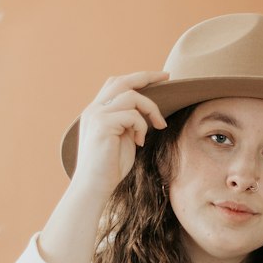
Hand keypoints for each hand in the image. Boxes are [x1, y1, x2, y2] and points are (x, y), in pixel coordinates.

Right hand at [72, 70, 170, 201]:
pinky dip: (142, 127)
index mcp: (97, 111)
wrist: (94, 186)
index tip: (161, 78)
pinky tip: (139, 142)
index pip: (116, 84)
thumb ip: (129, 122)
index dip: (138, 78)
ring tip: (157, 126)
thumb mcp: (123, 138)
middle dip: (147, 76)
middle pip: (123, 81)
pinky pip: (132, 115)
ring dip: (150, 109)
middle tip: (168, 77)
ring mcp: (96, 115)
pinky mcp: (102, 124)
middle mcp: (94, 109)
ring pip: (131, 96)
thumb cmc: (110, 168)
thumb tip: (145, 111)